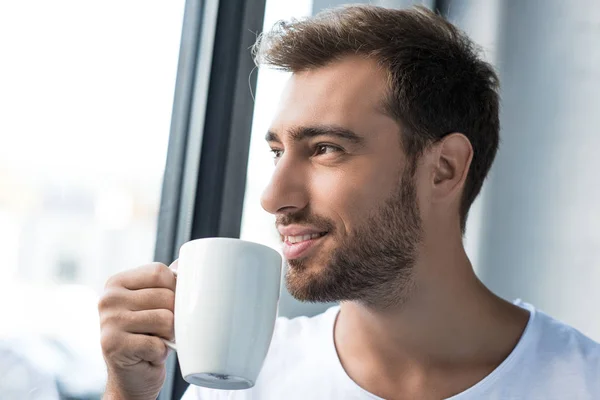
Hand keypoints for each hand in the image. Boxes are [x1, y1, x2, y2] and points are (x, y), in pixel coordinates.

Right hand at [98, 262, 176, 399]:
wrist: (132, 377)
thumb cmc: (147, 336)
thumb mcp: (154, 304)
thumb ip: (166, 282)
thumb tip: (187, 261)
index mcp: (117, 283)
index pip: (160, 272)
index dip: (175, 289)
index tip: (169, 305)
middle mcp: (108, 299)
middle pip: (165, 296)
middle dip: (173, 316)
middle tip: (161, 329)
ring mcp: (108, 322)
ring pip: (165, 319)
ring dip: (169, 335)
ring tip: (156, 340)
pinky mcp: (114, 346)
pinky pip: (158, 343)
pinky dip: (160, 352)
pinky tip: (148, 354)